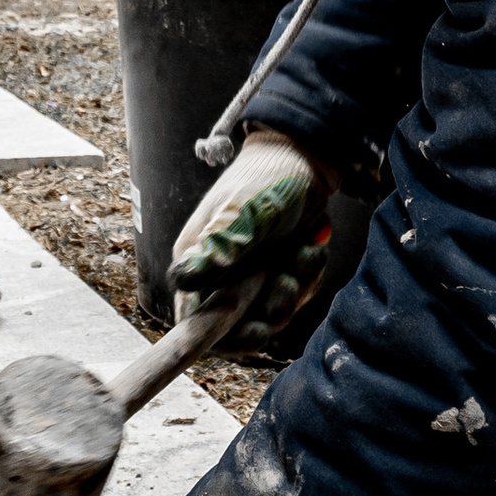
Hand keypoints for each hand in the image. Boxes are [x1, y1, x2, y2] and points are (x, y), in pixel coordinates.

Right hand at [170, 124, 329, 348]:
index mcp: (196, 259)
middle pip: (239, 324)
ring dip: (295, 288)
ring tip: (306, 252)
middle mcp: (217, 273)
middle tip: (289, 280)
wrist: (304, 158)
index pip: (196, 320)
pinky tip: (313, 246)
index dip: (223, 337)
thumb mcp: (245, 212)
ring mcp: (247, 274)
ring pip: (270, 311)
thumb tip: (182, 280)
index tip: (256, 330)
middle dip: (271, 309)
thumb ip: (219, 248)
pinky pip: (291, 295)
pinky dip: (306, 276)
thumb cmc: (267, 178)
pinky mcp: (273, 272)